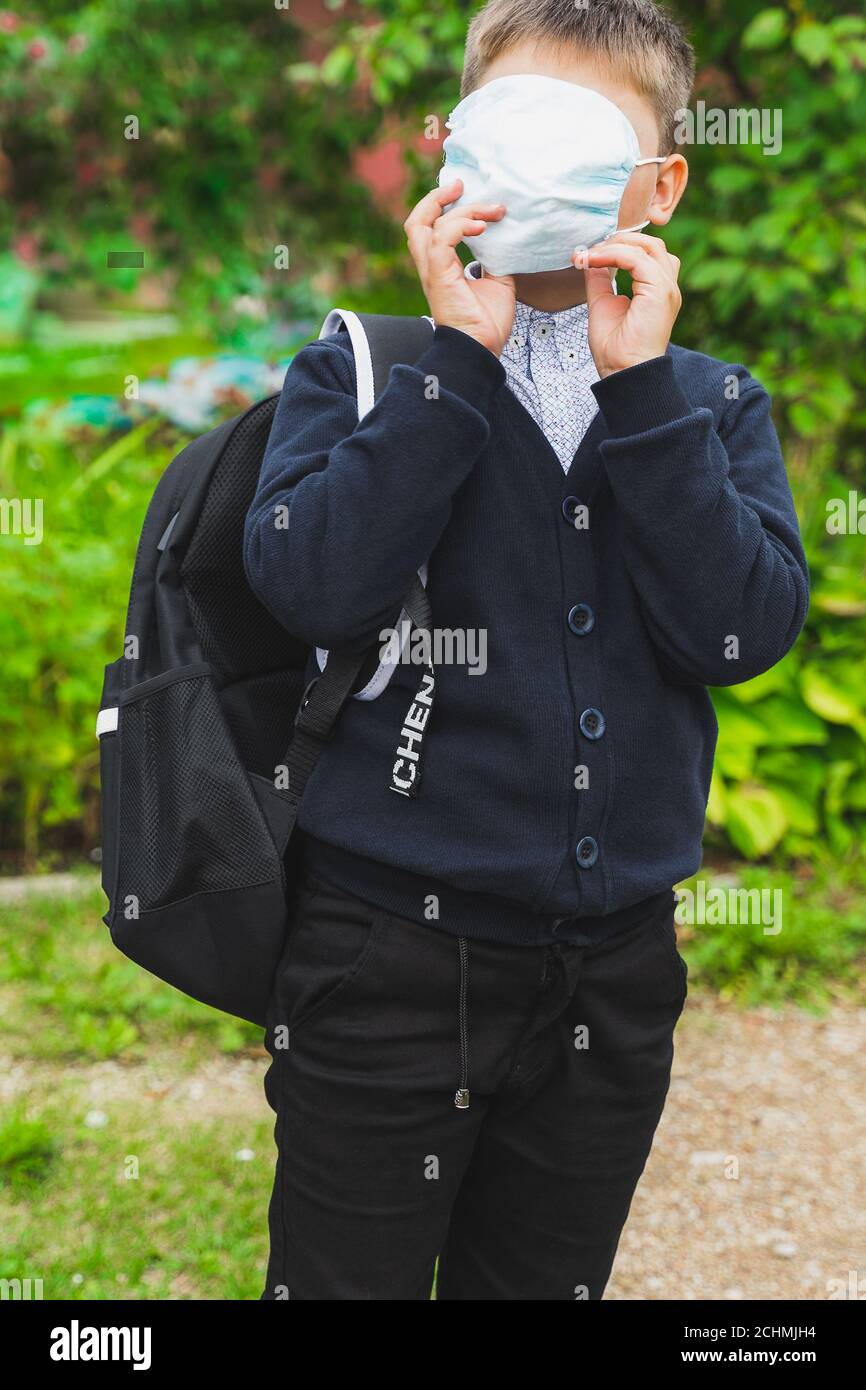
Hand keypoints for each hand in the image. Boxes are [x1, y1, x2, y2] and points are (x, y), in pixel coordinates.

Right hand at [404, 180, 515, 357]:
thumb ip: (494, 259)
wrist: (483, 348)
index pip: (429, 229)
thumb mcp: (497, 281)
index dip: (441, 207)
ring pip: (428, 224)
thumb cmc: (487, 322)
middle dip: (436, 198)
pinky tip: (482, 227)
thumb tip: (504, 240)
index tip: (466, 193)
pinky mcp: (439, 275)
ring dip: (461, 210)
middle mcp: (431, 266)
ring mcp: (432, 270)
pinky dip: (461, 225)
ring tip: (490, 210)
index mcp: (440, 267)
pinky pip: (442, 238)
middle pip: (416, 221)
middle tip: (461, 185)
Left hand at [576, 232, 681, 377]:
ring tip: (590, 254)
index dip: (617, 247)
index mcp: (657, 290)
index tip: (588, 254)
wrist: (622, 373)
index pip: (645, 254)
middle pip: (652, 244)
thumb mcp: (602, 305)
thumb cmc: (615, 350)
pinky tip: (593, 260)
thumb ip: (599, 280)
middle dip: (619, 240)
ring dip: (615, 245)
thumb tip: (589, 259)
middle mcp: (667, 287)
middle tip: (591, 248)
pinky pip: (637, 259)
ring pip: (647, 247)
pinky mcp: (660, 292)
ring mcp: (667, 289)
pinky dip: (613, 255)